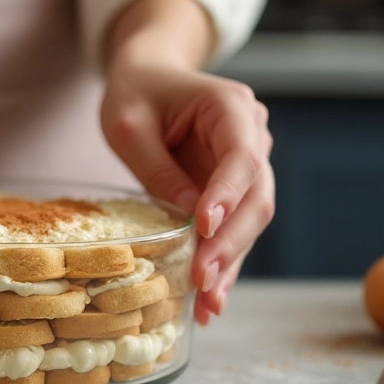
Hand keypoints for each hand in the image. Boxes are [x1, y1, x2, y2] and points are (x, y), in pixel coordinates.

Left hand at [101, 0, 273, 325]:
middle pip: (255, 197)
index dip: (227, 194)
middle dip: (229, 243)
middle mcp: (252, 136)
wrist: (148, 77)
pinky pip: (233, 229)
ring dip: (229, 263)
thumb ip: (157, 168)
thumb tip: (188, 219)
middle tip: (202, 281)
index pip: (241, 157)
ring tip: (209, 306)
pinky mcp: (233, 190)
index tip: (204, 226)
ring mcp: (247, 165)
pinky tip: (210, 301)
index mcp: (231, 107)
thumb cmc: (135, 92)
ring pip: (250, 220)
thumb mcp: (128, 125)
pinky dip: (222, 263)